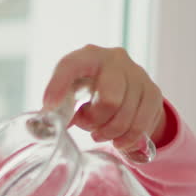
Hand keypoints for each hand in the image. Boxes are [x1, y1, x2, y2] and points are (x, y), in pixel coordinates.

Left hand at [43, 45, 165, 153]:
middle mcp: (115, 60)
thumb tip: (41, 127)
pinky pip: (142, 125)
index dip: (59, 85)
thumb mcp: (72, 91)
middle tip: (87, 127)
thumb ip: (59, 106)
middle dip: (95, 122)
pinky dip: (128, 139)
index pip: (72, 65)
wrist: (124, 84)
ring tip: (101, 133)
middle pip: (110, 100)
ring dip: (110, 133)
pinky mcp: (153, 92)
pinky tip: (118, 140)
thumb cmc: (89, 88)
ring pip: (126, 116)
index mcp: (88, 56)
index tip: (49, 105)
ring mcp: (138, 74)